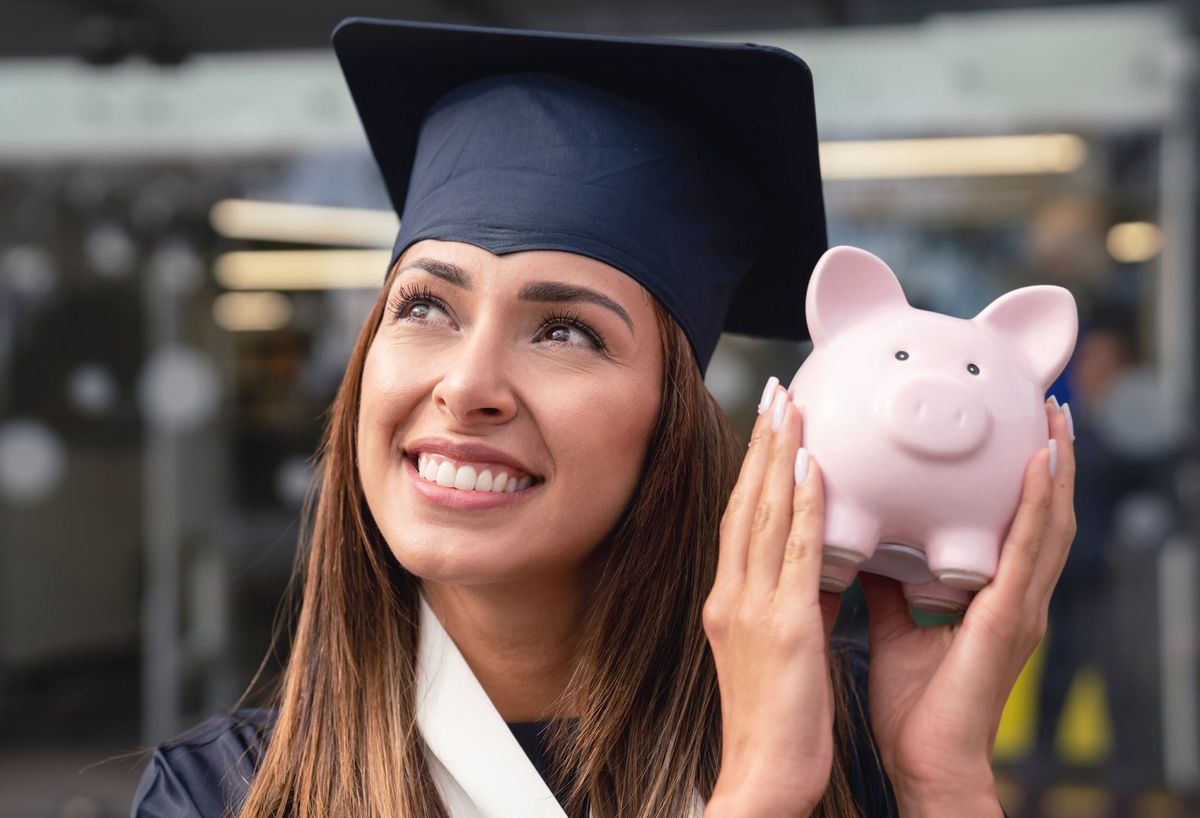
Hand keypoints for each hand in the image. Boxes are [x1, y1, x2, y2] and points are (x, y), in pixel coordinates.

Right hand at [702, 383, 842, 817]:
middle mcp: (732, 595)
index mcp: (729, 602)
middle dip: (760, 443)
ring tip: (790, 406)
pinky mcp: (784, 626)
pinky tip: (812, 466)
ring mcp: (753, 608)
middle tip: (776, 391)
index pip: (738, 521)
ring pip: (762, 515)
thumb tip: (813, 575)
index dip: (751, 469)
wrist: (760, 779)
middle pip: (743, 503)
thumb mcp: (776, 655)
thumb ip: (790, 608)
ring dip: (777, 455)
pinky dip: (799, 505)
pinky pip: (794, 553)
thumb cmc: (773, 726)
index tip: (767, 426)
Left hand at [862, 399, 1076, 813]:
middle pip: (1045, 514)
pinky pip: (1028, 552)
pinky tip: (1039, 464)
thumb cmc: (917, 708)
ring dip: (1056, 466)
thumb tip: (864, 546)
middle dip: (1052, 458)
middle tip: (1048, 403)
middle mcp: (1017, 598)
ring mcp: (1020, 609)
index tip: (1021, 430)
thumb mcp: (895, 628)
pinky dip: (1038, 504)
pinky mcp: (1009, 620)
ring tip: (1055, 415)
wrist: (928, 764)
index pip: (1018, 525)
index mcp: (994, 599)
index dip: (1026, 480)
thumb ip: (886, 585)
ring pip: (1049, 523)